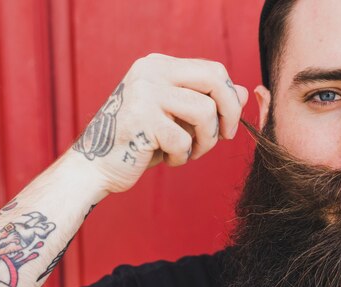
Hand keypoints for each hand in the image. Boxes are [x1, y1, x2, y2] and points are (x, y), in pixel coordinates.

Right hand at [72, 53, 248, 193]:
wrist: (94, 167)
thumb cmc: (139, 143)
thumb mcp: (176, 119)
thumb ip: (207, 102)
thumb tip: (246, 92)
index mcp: (158, 65)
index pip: (213, 69)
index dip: (230, 98)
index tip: (228, 125)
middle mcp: (150, 71)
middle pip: (215, 79)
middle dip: (230, 112)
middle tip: (227, 137)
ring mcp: (144, 92)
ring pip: (204, 112)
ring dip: (205, 141)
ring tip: (188, 152)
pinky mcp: (142, 120)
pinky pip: (184, 140)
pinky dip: (181, 157)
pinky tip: (164, 160)